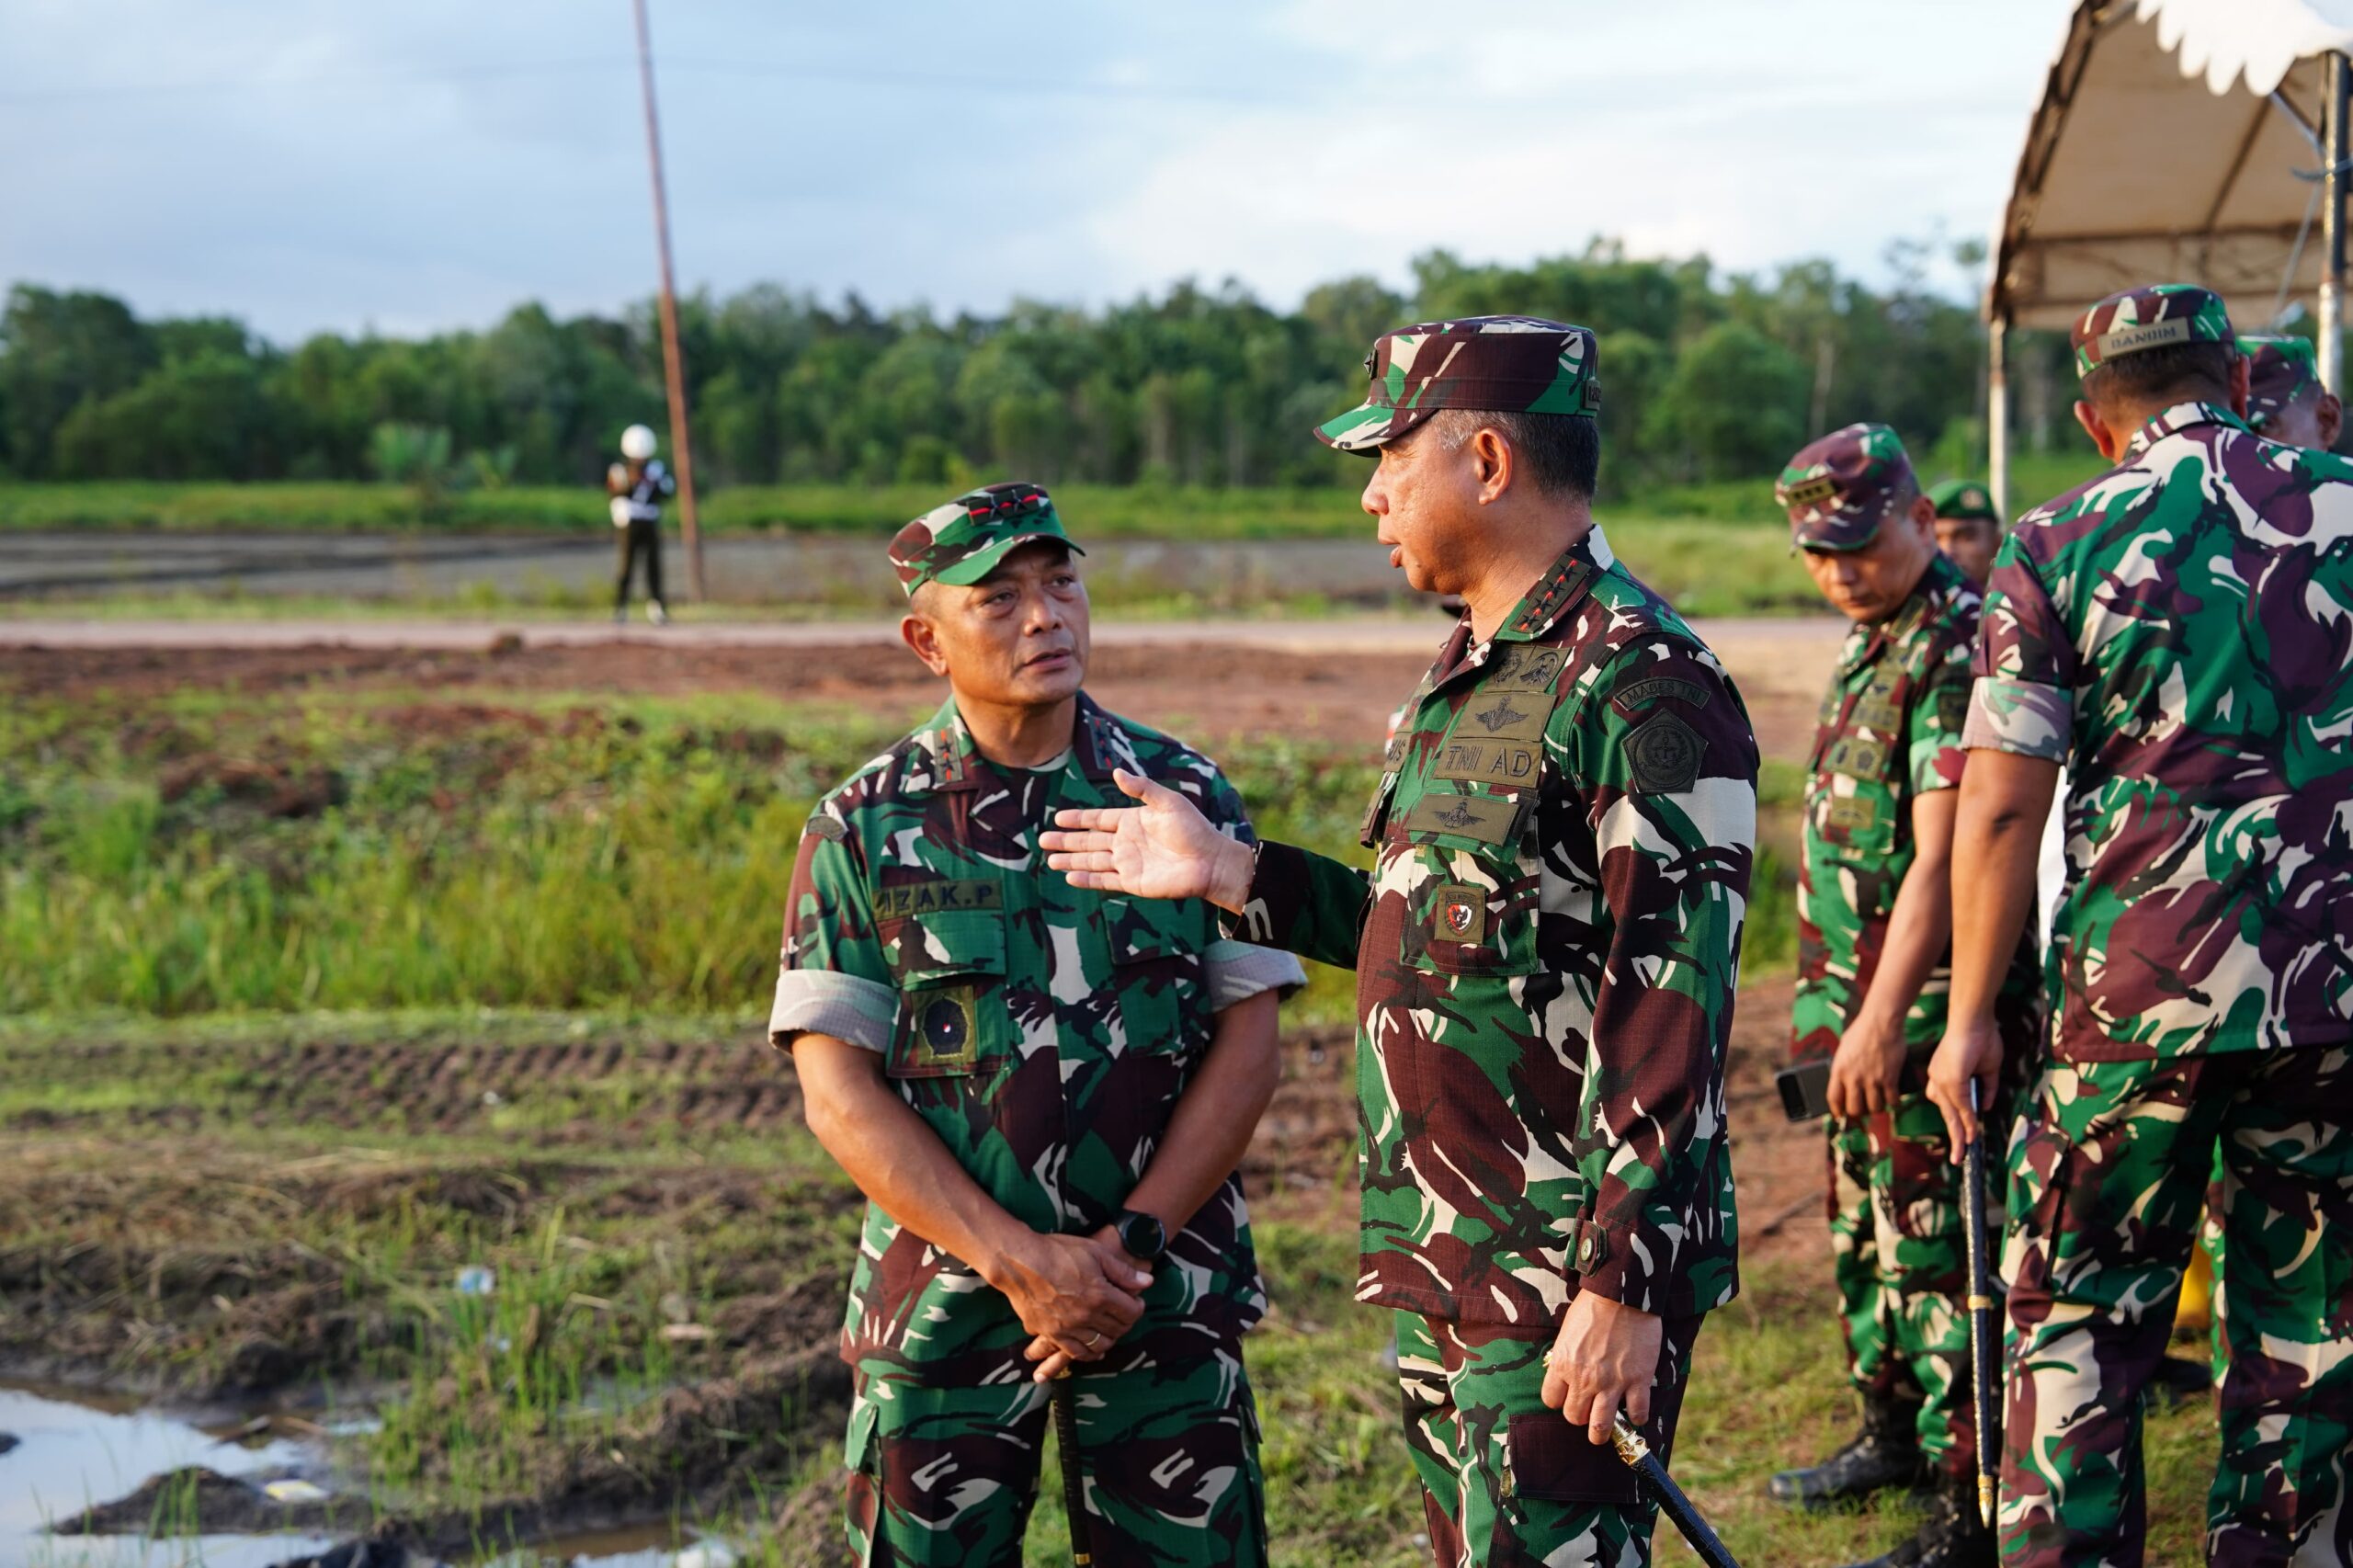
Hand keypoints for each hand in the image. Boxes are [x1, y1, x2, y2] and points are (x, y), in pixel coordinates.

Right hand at [983, 1230, 1150, 1377]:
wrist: (1019, 1261)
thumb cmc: (1057, 1252)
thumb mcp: (1095, 1252)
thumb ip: (1123, 1271)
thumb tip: (1148, 1282)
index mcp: (1100, 1294)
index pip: (1131, 1312)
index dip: (1137, 1307)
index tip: (1134, 1301)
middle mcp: (1087, 1315)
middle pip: (1117, 1329)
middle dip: (1125, 1322)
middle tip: (1123, 1314)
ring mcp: (1068, 1327)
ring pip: (1099, 1344)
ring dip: (1109, 1338)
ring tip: (1109, 1328)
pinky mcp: (1051, 1334)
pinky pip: (1076, 1353)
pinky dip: (1088, 1353)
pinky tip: (1092, 1348)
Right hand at [1042, 769, 1254, 910]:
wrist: (1210, 861)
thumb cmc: (1193, 829)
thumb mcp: (1167, 802)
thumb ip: (1142, 788)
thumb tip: (1116, 772)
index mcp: (1132, 820)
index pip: (1098, 819)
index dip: (1078, 819)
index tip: (1057, 817)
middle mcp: (1127, 842)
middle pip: (1089, 840)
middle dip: (1066, 840)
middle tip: (1043, 840)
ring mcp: (1129, 863)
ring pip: (1092, 860)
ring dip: (1071, 860)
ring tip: (1049, 860)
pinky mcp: (1133, 882)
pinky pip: (1104, 880)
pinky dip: (1087, 879)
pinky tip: (1070, 877)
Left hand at [1540, 1291, 1662, 1446]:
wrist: (1622, 1295)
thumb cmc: (1593, 1307)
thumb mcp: (1567, 1331)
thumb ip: (1565, 1355)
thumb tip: (1563, 1370)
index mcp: (1563, 1365)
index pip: (1551, 1401)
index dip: (1560, 1401)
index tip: (1568, 1397)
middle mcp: (1584, 1379)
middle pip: (1575, 1417)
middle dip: (1580, 1417)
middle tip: (1588, 1412)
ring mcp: (1612, 1383)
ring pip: (1601, 1426)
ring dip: (1602, 1432)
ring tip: (1605, 1431)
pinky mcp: (1638, 1381)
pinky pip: (1637, 1413)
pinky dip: (1637, 1417)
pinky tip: (1635, 1412)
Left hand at [1826, 1009, 1907, 1118]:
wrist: (1881, 1021)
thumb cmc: (1861, 1031)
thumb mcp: (1844, 1049)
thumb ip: (1843, 1066)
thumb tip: (1844, 1082)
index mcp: (1839, 1070)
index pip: (1833, 1099)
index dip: (1837, 1111)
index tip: (1841, 1115)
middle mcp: (1854, 1078)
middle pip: (1855, 1109)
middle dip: (1859, 1113)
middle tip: (1864, 1110)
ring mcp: (1872, 1079)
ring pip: (1875, 1108)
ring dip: (1878, 1108)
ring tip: (1879, 1102)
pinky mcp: (1890, 1078)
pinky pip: (1893, 1101)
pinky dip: (1894, 1103)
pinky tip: (1894, 1100)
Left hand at [1927, 1015, 2002, 1163]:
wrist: (1975, 1020)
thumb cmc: (1982, 1038)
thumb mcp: (1988, 1069)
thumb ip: (1986, 1088)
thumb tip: (1985, 1107)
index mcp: (1943, 1075)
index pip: (1947, 1104)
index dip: (1957, 1120)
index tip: (1962, 1136)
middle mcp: (1938, 1079)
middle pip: (1946, 1112)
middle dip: (1954, 1135)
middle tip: (1957, 1156)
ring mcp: (1942, 1079)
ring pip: (1951, 1112)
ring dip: (1959, 1134)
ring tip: (1962, 1152)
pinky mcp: (1950, 1079)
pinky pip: (1960, 1105)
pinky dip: (1967, 1120)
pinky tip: (1972, 1133)